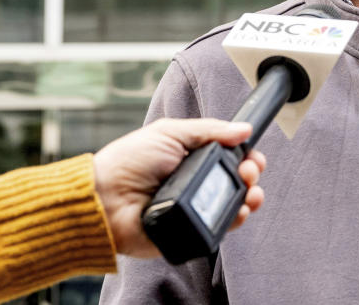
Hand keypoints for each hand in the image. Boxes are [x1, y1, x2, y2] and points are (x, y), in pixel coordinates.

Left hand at [93, 118, 265, 257]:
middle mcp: (196, 182)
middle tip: (247, 172)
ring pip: (234, 205)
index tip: (252, 156)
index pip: (229, 156)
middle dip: (250, 174)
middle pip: (237, 180)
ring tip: (249, 194)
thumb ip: (209, 130)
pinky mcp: (191, 230)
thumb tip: (243, 129)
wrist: (105, 199)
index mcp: (192, 157)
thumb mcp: (169, 133)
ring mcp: (195, 207)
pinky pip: (220, 228)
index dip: (246, 156)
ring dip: (249, 198)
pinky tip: (237, 212)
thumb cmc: (128, 162)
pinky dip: (233, 220)